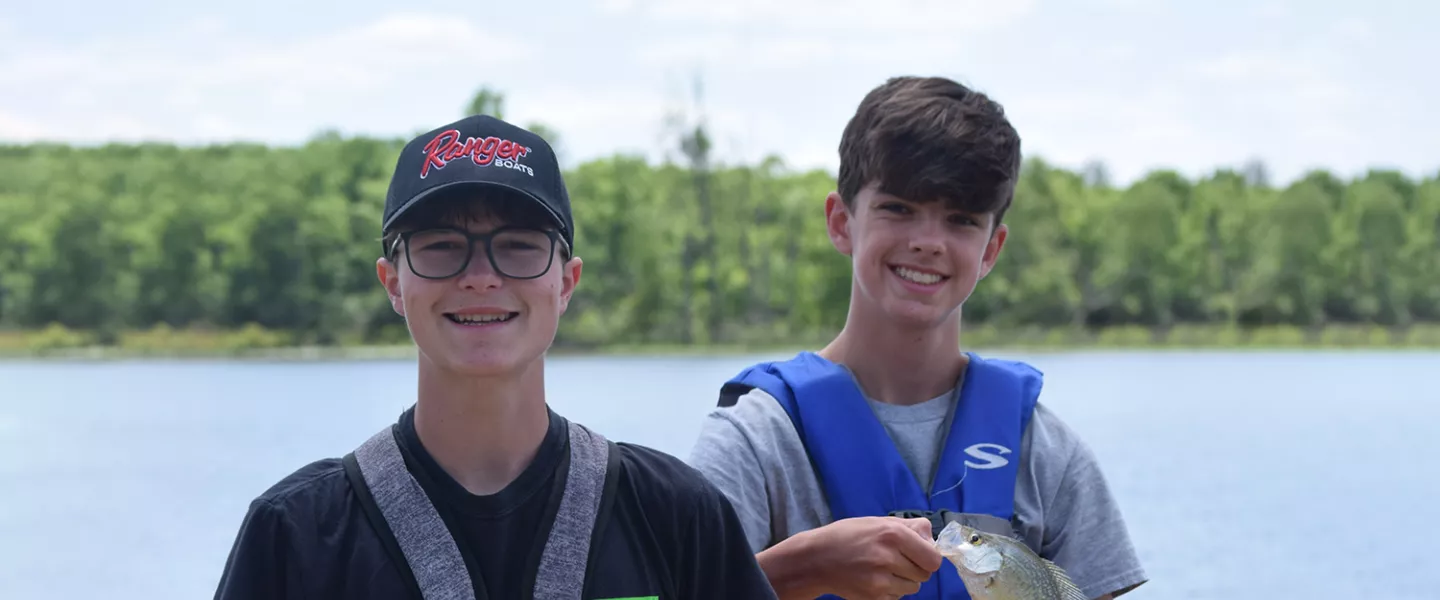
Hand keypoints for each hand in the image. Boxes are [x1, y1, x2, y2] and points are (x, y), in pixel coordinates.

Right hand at [780, 516, 943, 599]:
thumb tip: (932, 538)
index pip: (933, 558)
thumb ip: (909, 527)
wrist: (816, 558)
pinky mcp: (873, 596)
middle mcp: (888, 556)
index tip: (920, 555)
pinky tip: (874, 579)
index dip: (929, 557)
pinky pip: (897, 597)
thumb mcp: (877, 522)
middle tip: (898, 561)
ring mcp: (880, 579)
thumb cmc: (848, 536)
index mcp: (893, 533)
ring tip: (884, 570)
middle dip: (916, 569)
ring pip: (913, 587)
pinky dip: (891, 591)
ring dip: (904, 581)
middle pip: (925, 574)